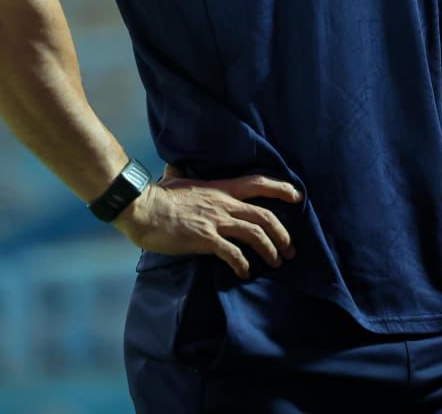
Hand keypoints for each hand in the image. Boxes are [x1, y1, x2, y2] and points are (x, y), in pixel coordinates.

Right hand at [114, 164, 301, 278]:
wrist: (144, 209)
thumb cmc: (159, 196)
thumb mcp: (176, 179)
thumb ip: (181, 174)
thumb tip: (175, 168)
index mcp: (220, 188)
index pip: (257, 183)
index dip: (280, 188)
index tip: (297, 195)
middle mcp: (223, 203)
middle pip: (264, 215)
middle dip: (282, 234)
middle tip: (290, 249)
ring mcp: (215, 221)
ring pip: (255, 234)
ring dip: (269, 251)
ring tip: (275, 263)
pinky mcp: (205, 239)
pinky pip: (233, 254)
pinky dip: (243, 265)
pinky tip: (244, 273)